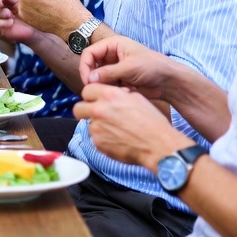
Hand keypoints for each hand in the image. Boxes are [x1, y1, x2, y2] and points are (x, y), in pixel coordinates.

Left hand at [73, 83, 189, 169]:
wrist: (159, 145)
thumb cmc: (152, 122)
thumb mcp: (136, 98)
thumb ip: (117, 94)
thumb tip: (109, 94)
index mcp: (109, 95)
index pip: (86, 90)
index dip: (91, 96)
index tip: (95, 101)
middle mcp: (99, 109)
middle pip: (78, 108)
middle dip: (85, 111)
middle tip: (96, 115)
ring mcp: (96, 127)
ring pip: (88, 124)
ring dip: (97, 126)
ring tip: (115, 130)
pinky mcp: (98, 143)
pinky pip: (95, 138)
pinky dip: (103, 139)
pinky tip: (117, 140)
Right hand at [80, 35, 173, 97]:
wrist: (170, 82)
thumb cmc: (153, 67)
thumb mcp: (129, 68)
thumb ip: (108, 73)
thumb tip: (89, 79)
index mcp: (113, 45)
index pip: (89, 53)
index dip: (85, 66)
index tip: (87, 80)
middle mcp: (111, 55)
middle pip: (92, 65)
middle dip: (93, 77)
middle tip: (95, 89)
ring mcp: (115, 67)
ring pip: (98, 77)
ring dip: (102, 85)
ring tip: (113, 91)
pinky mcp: (119, 79)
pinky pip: (107, 85)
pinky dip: (110, 90)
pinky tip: (121, 93)